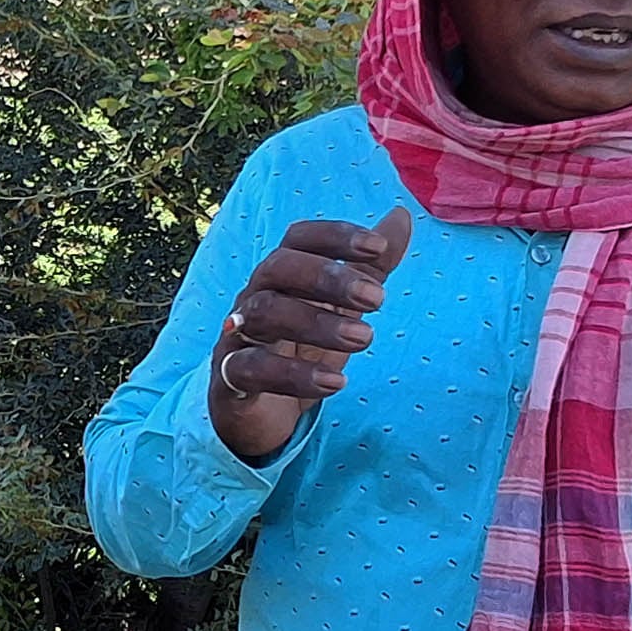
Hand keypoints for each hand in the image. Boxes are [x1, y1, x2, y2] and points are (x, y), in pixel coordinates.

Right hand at [209, 206, 414, 463]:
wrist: (262, 415)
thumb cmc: (300, 350)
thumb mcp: (341, 308)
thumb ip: (370, 267)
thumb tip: (402, 216)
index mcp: (281, 276)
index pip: (298, 239)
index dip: (334, 236)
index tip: (379, 248)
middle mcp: (254, 297)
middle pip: (278, 268)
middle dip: (328, 278)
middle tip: (379, 299)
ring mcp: (236, 336)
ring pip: (265, 314)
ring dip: (317, 322)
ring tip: (365, 339)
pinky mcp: (229, 379)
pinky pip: (251, 369)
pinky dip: (293, 374)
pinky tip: (334, 383)